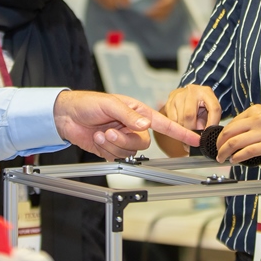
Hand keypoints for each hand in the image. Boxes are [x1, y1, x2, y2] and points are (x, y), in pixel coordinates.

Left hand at [53, 91, 200, 159]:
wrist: (66, 116)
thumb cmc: (88, 103)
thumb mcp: (109, 104)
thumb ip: (128, 115)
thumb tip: (147, 124)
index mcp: (138, 112)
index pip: (164, 123)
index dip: (180, 132)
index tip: (195, 138)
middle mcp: (133, 126)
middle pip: (143, 143)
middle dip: (125, 141)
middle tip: (109, 132)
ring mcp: (123, 138)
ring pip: (129, 152)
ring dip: (113, 145)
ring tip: (100, 133)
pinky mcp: (112, 149)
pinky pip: (116, 157)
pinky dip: (105, 149)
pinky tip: (97, 139)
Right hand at [157, 84, 222, 155]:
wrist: (188, 95)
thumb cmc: (201, 105)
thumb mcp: (209, 111)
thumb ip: (208, 122)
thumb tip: (200, 137)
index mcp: (206, 92)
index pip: (214, 109)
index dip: (212, 124)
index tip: (209, 136)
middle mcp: (192, 91)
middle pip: (190, 115)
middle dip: (192, 131)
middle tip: (194, 139)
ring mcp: (178, 96)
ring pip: (180, 119)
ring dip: (184, 131)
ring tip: (188, 135)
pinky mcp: (169, 102)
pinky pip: (172, 121)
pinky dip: (177, 127)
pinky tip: (181, 127)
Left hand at [215, 106, 260, 163]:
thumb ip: (252, 121)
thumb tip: (238, 133)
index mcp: (254, 111)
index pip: (231, 123)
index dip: (222, 134)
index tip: (219, 141)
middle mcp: (256, 120)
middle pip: (228, 132)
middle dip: (219, 143)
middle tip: (216, 150)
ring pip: (234, 142)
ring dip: (224, 152)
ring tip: (222, 158)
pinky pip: (247, 151)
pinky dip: (237, 157)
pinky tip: (235, 160)